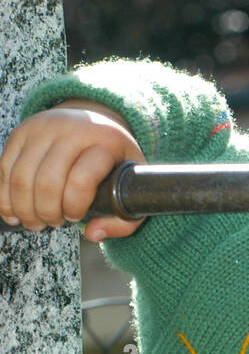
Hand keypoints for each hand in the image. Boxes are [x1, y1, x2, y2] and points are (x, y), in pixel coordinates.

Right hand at [0, 100, 145, 241]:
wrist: (96, 120)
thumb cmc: (115, 163)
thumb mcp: (132, 189)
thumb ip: (122, 221)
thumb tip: (92, 234)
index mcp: (104, 143)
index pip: (81, 181)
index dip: (75, 208)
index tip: (77, 217)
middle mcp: (72, 130)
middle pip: (46, 183)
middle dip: (47, 213)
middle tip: (53, 222)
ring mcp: (43, 127)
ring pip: (21, 177)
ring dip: (25, 209)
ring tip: (35, 221)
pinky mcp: (22, 131)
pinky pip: (5, 168)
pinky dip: (5, 196)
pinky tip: (13, 212)